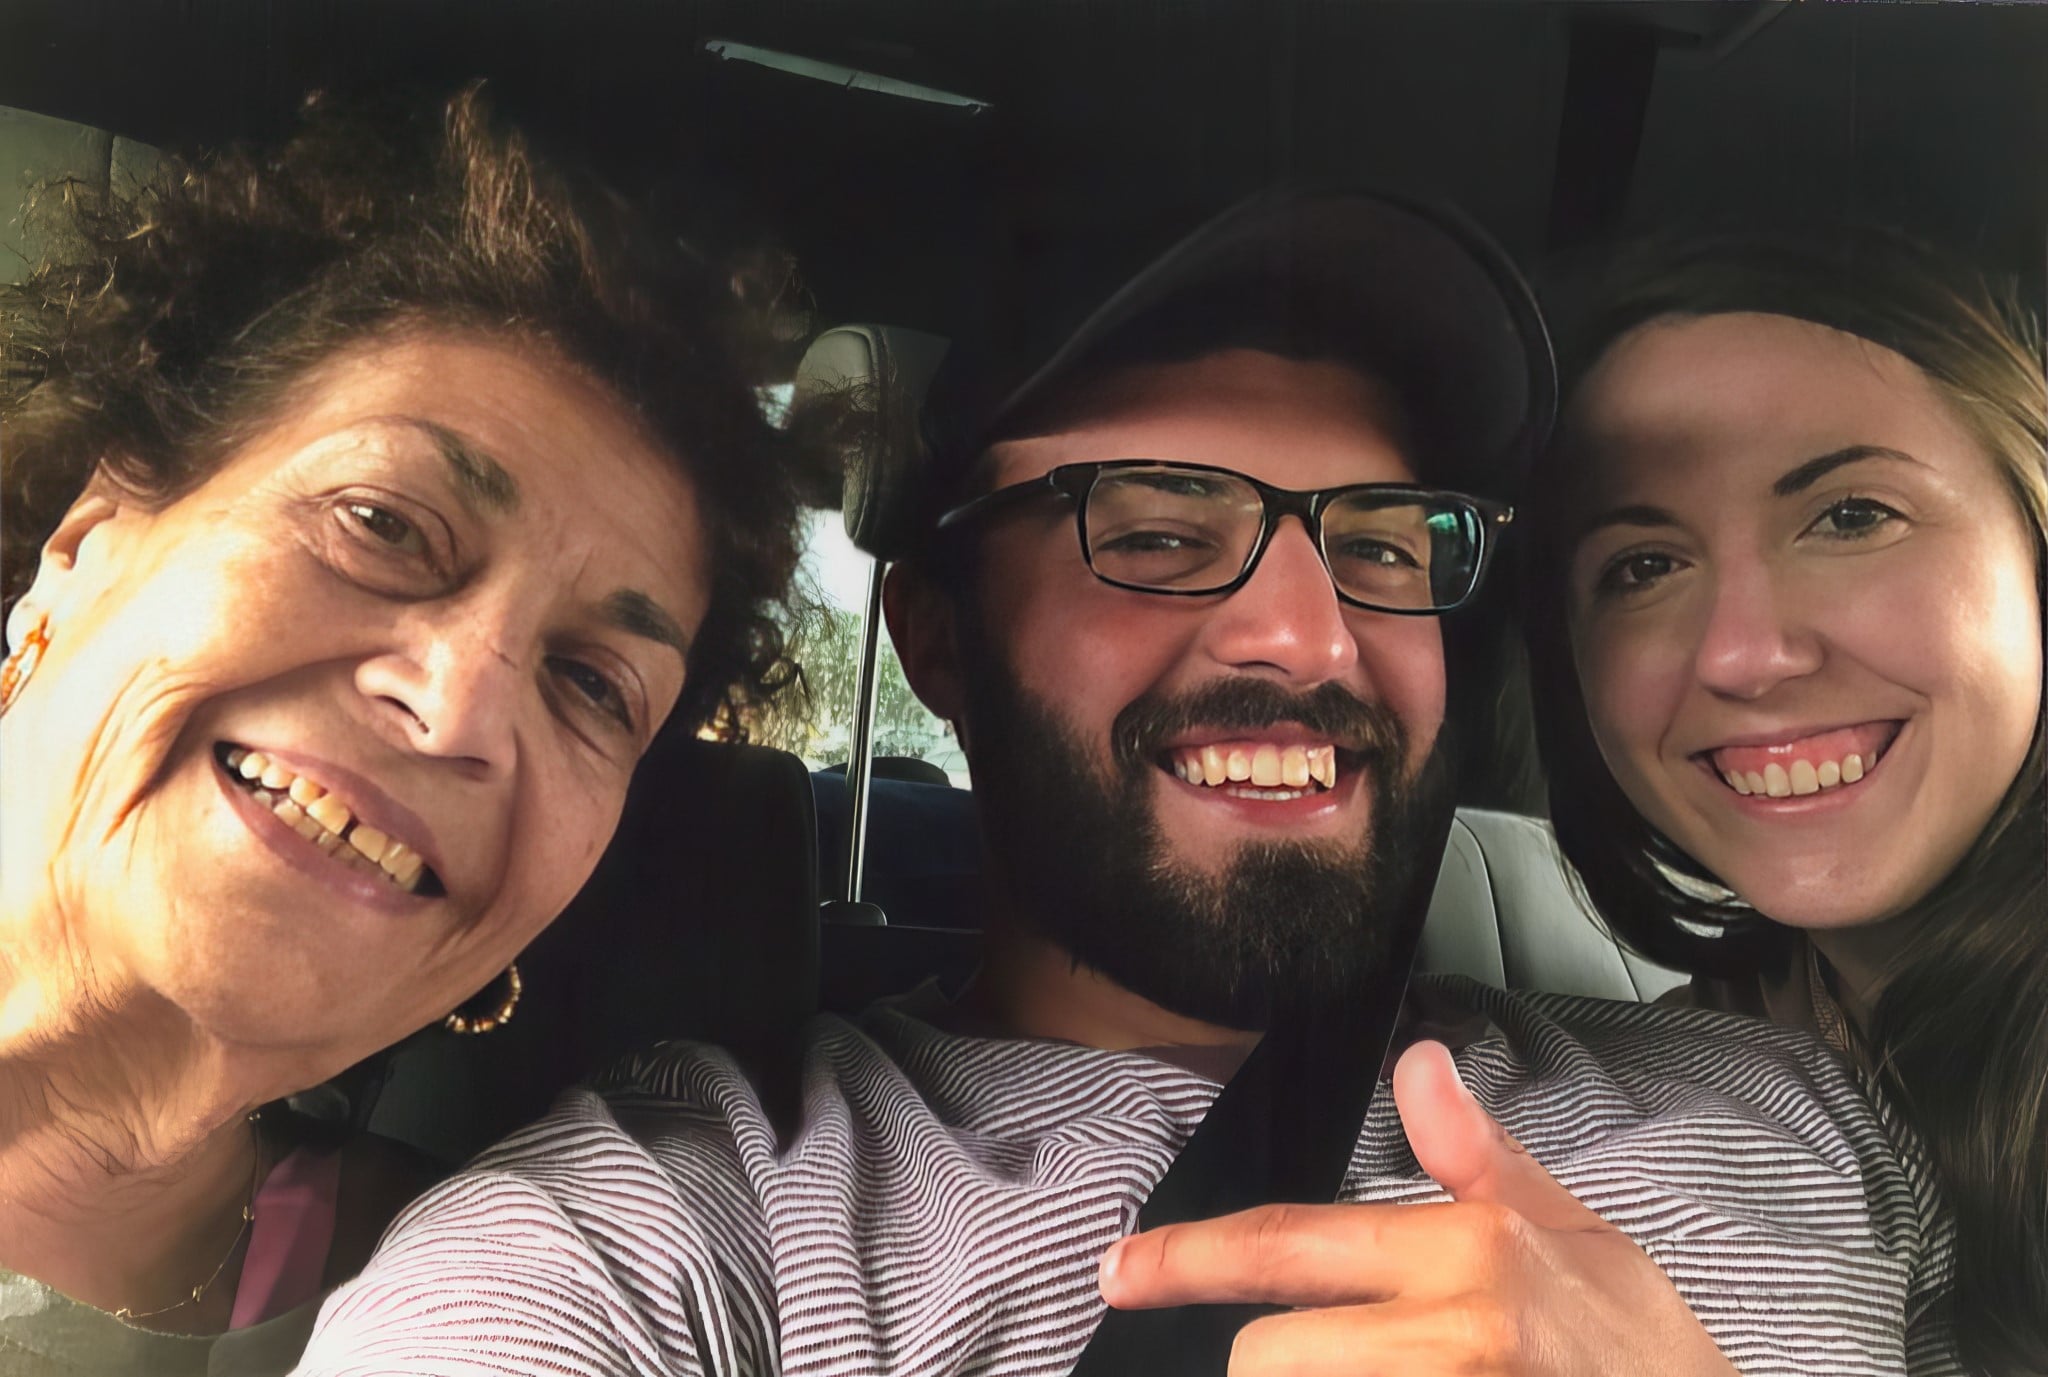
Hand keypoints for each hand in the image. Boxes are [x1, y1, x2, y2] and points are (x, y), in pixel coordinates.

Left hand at [1097, 1040, 1738, 1375]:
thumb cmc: (1646, 1356)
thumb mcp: (1578, 1237)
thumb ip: (1479, 1159)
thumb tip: (1416, 1061)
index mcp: (1472, 1256)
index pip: (1289, 1246)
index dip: (1185, 1259)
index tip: (1117, 1270)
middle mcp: (1456, 1338)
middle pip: (1267, 1362)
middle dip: (1275, 1367)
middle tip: (1323, 1361)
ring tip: (1373, 1371)